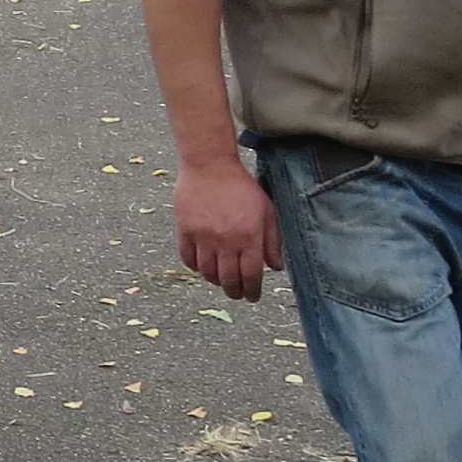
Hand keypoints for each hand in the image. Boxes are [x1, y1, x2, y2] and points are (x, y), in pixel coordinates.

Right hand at [171, 154, 283, 301]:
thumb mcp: (266, 211)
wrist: (210, 165)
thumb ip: (272, 240)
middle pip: (228, 279)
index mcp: (249, 236)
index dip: (252, 291)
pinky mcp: (185, 230)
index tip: (253, 296)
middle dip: (234, 292)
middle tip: (237, 294)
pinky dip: (195, 267)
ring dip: (215, 281)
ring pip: (207, 273)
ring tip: (220, 280)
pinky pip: (188, 259)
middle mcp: (226, 240)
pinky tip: (202, 266)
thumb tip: (275, 267)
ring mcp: (203, 237)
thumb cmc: (241, 187)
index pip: (251, 275)